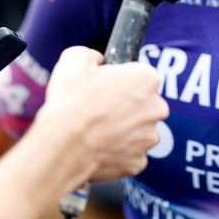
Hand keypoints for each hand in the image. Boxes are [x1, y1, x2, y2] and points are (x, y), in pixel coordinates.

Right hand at [38, 47, 167, 182]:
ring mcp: (149, 138)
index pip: (140, 75)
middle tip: (99, 109)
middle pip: (144, 104)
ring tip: (95, 130)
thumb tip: (96, 60)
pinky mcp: (138, 163)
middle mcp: (156, 108)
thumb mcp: (74, 59)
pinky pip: (129, 154)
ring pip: (138, 131)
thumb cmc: (71, 101)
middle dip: (126, 106)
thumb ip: (92, 55)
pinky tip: (98, 147)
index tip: (105, 86)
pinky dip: (116, 152)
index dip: (120, 80)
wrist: (62, 145)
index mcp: (147, 79)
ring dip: (123, 130)